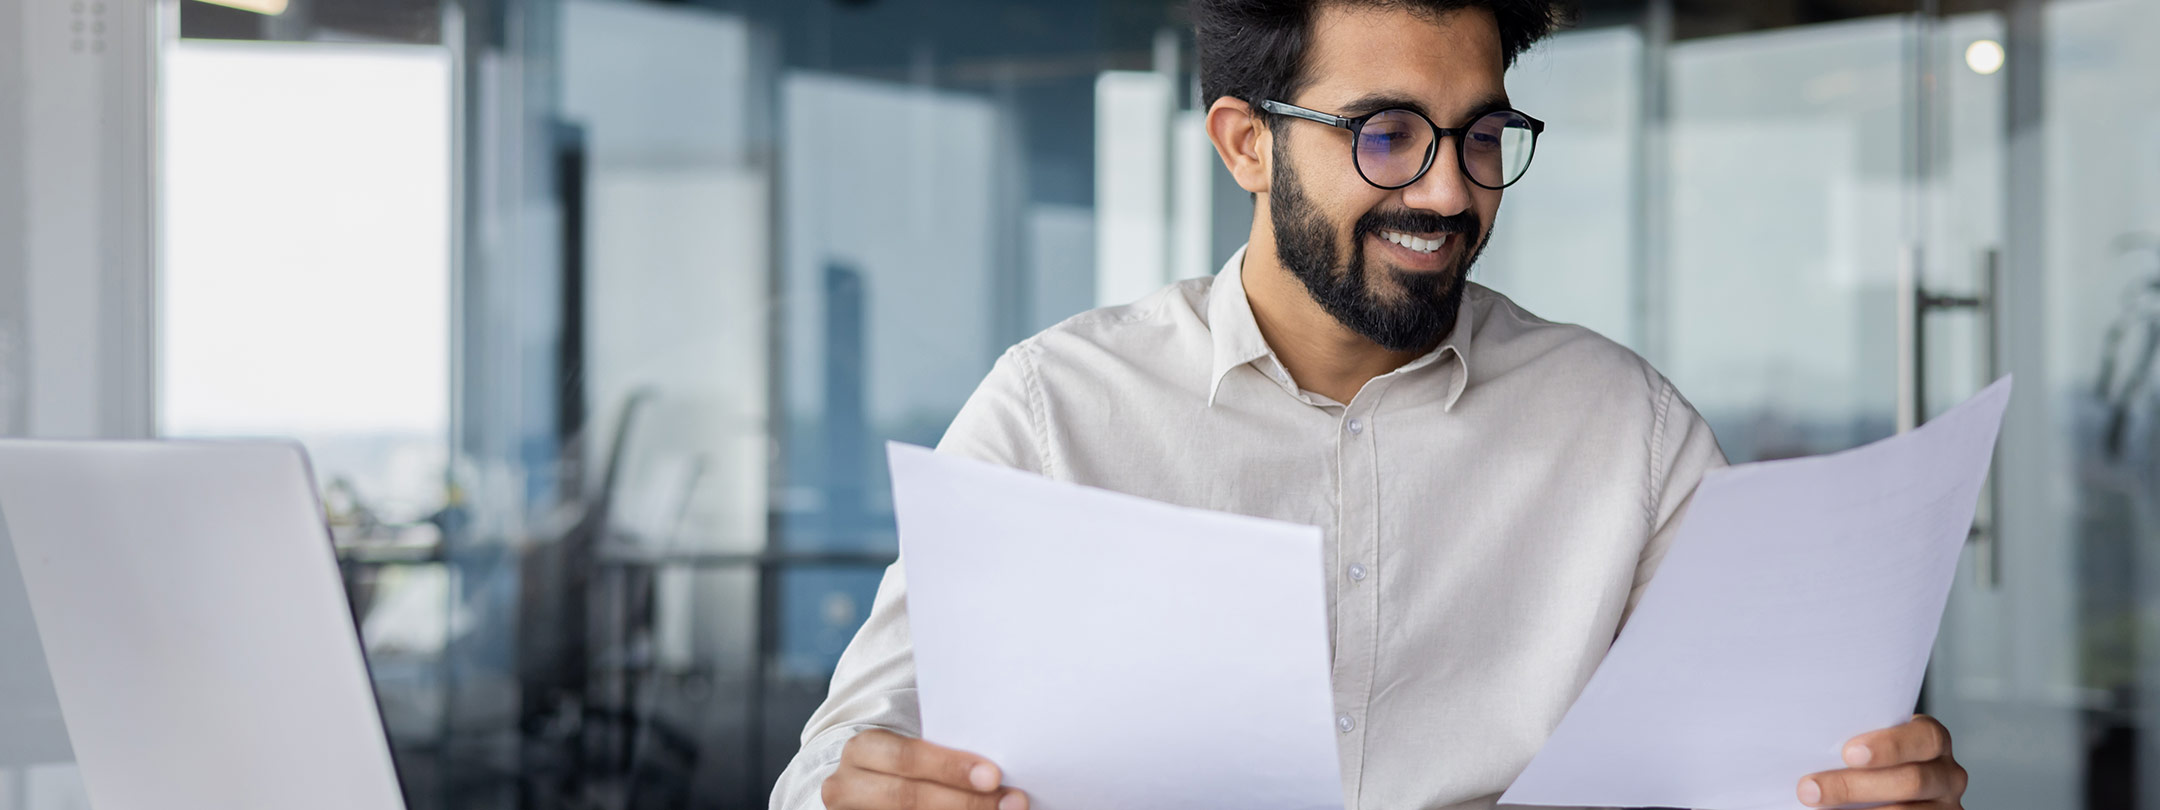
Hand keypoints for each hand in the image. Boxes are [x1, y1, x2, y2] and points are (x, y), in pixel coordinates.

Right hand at [821, 728, 1027, 809]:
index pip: (906, 758)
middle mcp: (847, 786)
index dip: (950, 768)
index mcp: (863, 750)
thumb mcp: (912, 751)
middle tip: (1012, 802)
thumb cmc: (906, 766)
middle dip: (965, 802)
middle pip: (908, 797)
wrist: (866, 789)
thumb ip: (944, 753)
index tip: (994, 775)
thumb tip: (1000, 769)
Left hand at [1797, 714, 1966, 808]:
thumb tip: (1802, 743)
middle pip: (1911, 781)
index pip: (1925, 737)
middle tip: (1809, 789)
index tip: (1848, 753)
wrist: (1880, 785)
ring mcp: (1946, 807)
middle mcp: (1948, 774)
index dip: (1890, 745)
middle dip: (1855, 786)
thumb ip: (1851, 741)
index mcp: (1932, 740)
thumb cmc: (1862, 758)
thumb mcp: (1866, 744)